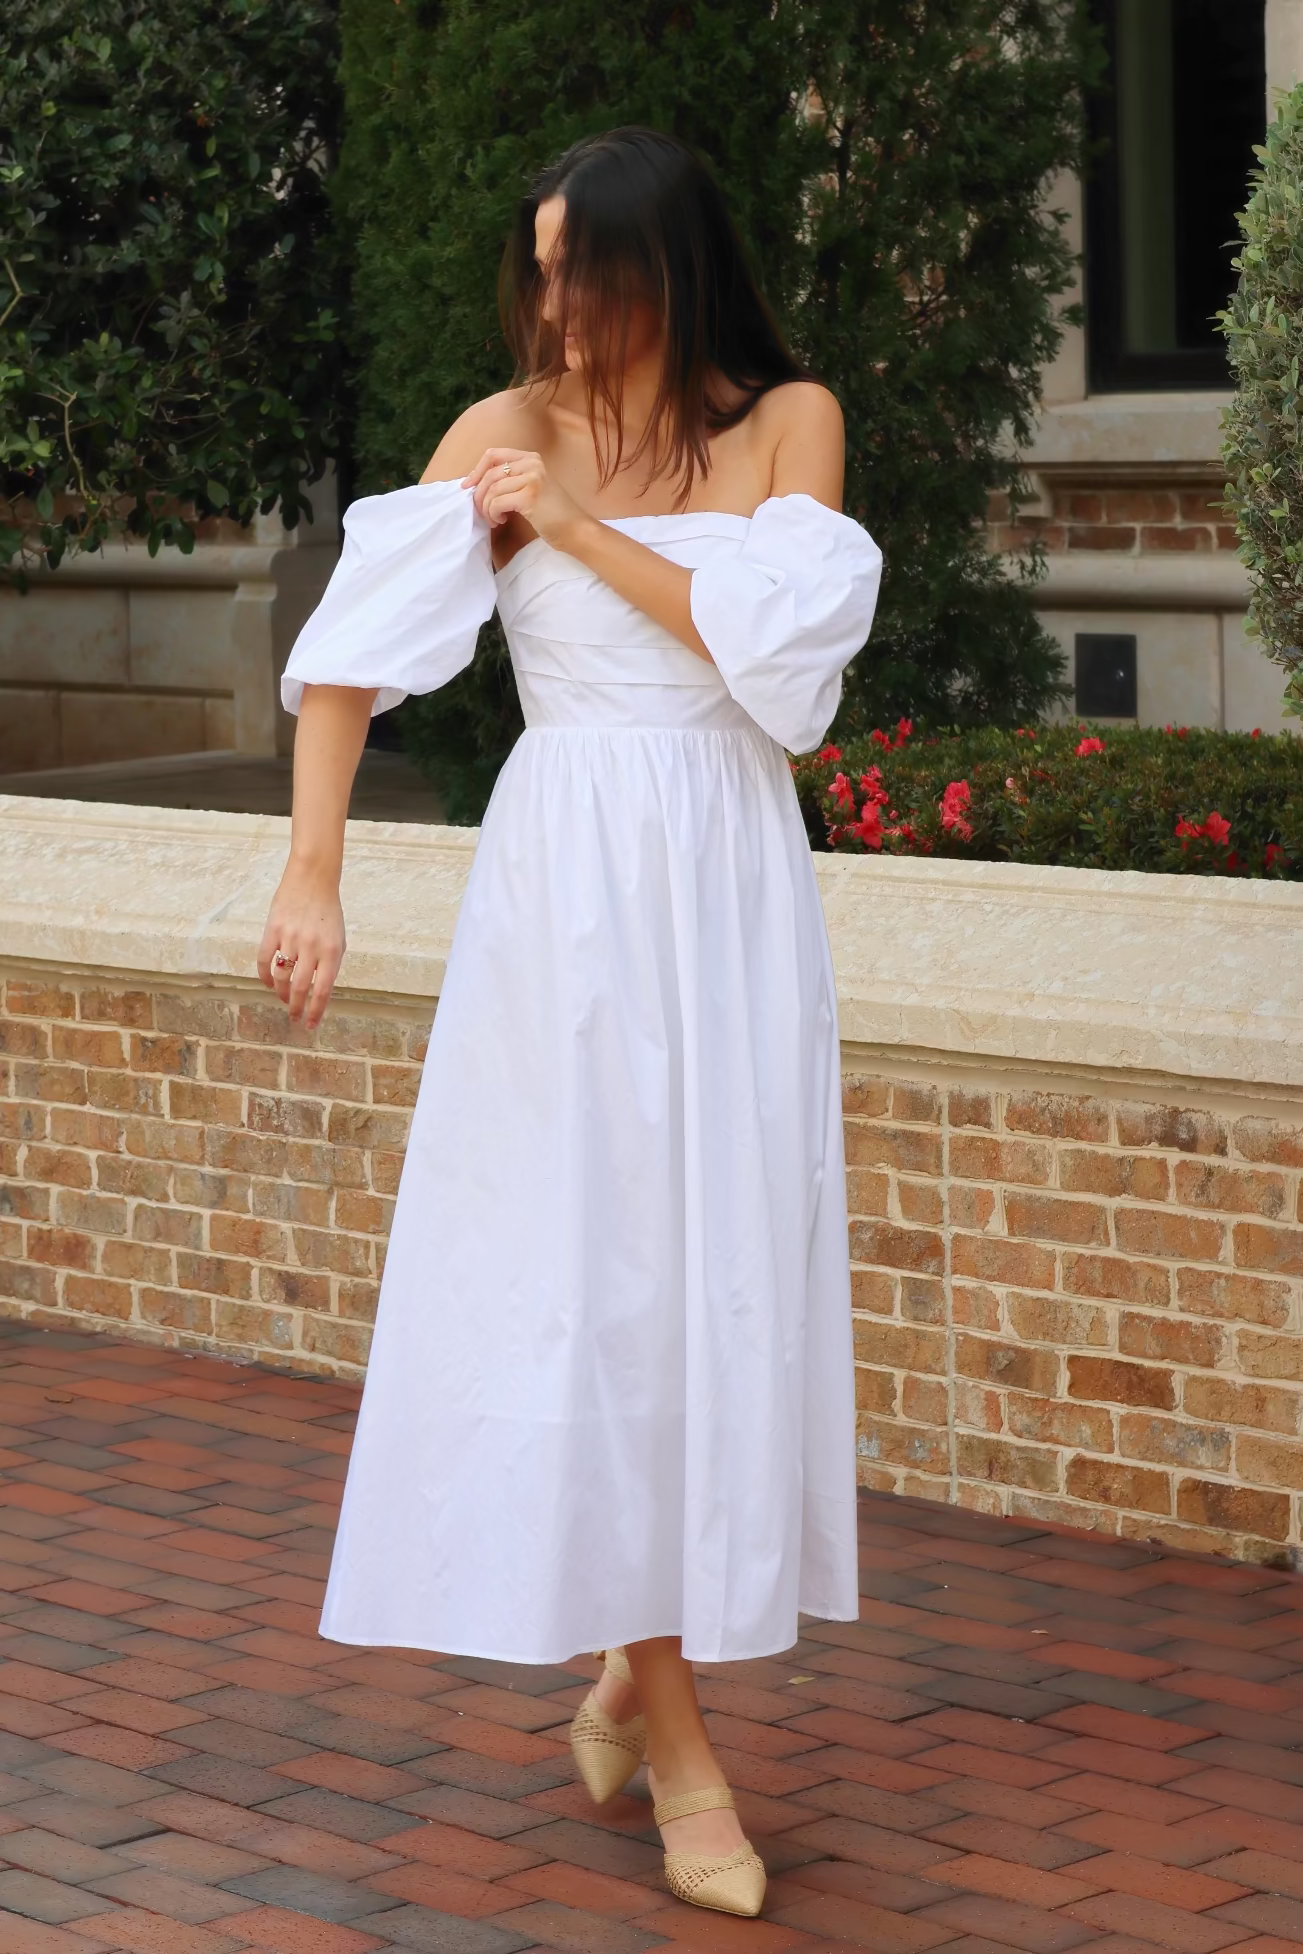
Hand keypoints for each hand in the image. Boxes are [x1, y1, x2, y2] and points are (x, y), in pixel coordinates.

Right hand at [257, 867, 345, 1027]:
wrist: (312, 880)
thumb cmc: (329, 913)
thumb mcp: (339, 940)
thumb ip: (330, 965)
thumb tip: (318, 993)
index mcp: (332, 951)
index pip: (322, 990)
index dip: (315, 1011)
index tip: (310, 1025)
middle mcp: (311, 947)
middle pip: (298, 988)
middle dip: (295, 1008)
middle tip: (294, 1017)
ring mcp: (290, 938)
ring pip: (280, 977)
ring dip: (280, 993)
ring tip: (283, 999)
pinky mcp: (272, 930)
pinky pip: (264, 960)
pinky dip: (265, 976)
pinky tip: (268, 983)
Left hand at [462, 447, 589, 551]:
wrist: (576, 530)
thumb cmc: (553, 514)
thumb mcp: (532, 488)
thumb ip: (511, 479)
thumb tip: (477, 483)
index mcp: (531, 458)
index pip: (493, 454)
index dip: (476, 470)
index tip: (468, 487)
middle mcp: (532, 464)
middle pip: (490, 473)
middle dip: (479, 494)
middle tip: (481, 511)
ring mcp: (532, 478)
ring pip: (491, 488)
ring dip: (486, 508)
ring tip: (493, 519)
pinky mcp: (530, 496)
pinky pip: (497, 502)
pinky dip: (493, 513)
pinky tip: (501, 521)